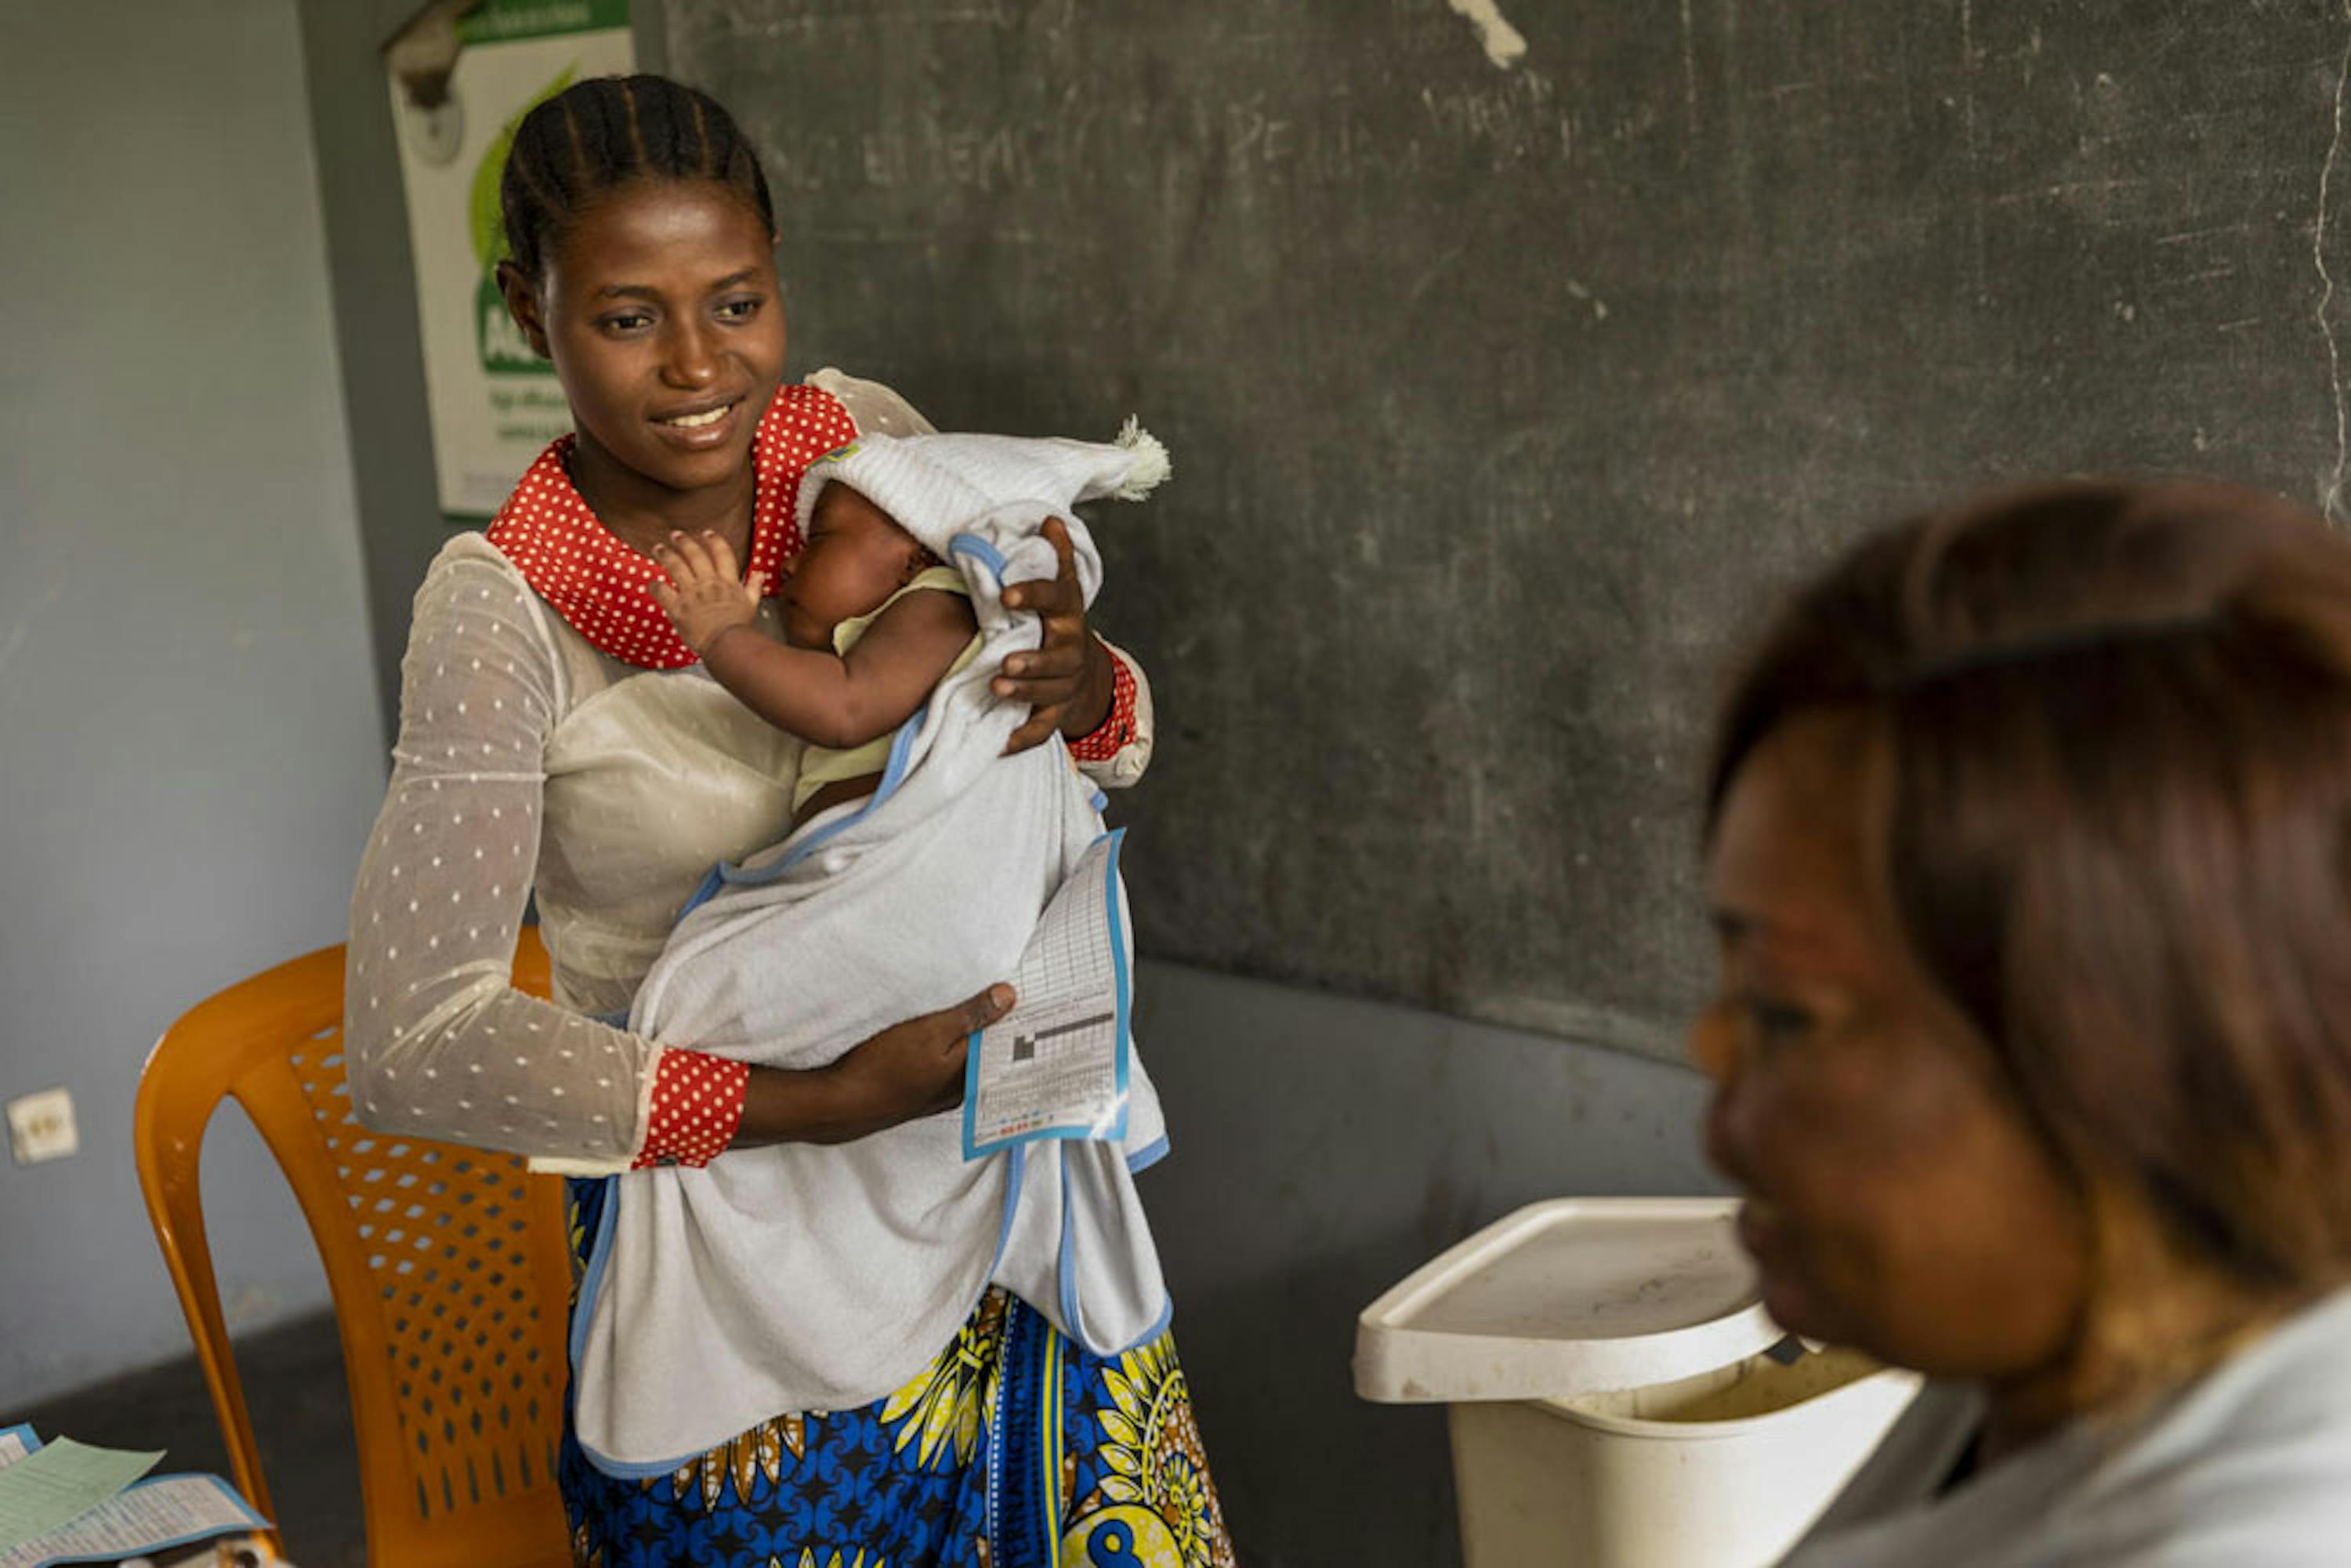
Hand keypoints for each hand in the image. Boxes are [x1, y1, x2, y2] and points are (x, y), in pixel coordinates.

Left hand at [646, 530, 766, 653]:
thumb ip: (754, 587)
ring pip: (676, 566)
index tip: (707, 533)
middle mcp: (708, 583)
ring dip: (666, 555)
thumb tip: (760, 574)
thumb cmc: (739, 627)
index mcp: (727, 582)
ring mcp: (692, 594)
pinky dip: (655, 586)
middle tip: (675, 535)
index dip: (713, 540)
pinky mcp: (678, 608)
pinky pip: (662, 592)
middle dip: (684, 542)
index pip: (722, 553)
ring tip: (658, 548)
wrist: (728, 644)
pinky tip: (651, 583)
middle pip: (695, 555)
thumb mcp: (751, 605)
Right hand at [813, 983, 1012, 1141]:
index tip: (1029, 999)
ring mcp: (934, 1095)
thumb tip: (1010, 996)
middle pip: (987, 1055)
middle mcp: (957, 1092)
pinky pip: (943, 1069)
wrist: (838, 1105)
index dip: (1017, 1022)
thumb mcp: (932, 1031)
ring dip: (974, 1039)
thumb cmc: (884, 1067)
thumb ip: (972, 1015)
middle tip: (1011, 998)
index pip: (1006, 1047)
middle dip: (999, 1029)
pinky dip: (951, 1050)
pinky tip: (945, 1036)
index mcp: (969, 1077)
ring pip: (964, 1062)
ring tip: (983, 1010)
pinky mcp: (913, 1093)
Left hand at [998, 516, 1112, 753]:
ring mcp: (1066, 683)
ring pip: (1049, 691)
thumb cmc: (1058, 621)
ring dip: (1025, 692)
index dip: (1033, 597)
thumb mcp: (1060, 587)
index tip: (1006, 596)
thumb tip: (1049, 519)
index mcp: (1067, 612)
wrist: (1084, 669)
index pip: (1055, 599)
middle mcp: (1071, 648)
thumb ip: (1053, 556)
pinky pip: (1044, 728)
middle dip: (1032, 660)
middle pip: (1057, 657)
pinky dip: (1024, 737)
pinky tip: (1002, 743)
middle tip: (1005, 662)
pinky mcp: (1057, 710)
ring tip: (996, 689)